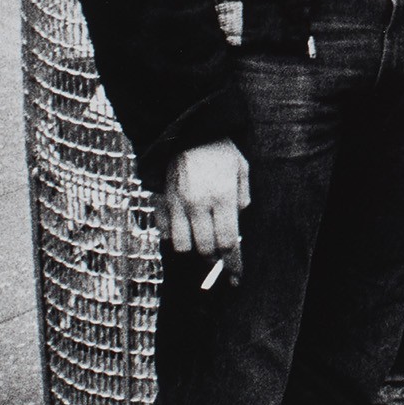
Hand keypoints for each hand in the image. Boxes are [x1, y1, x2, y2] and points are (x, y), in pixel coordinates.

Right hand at [160, 139, 249, 257]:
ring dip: (192, 249)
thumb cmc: (218, 147)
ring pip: (182, 246)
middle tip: (219, 260)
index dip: (233, 263)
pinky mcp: (160, 201)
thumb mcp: (241, 167)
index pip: (227, 242)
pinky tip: (182, 229)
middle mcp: (198, 204)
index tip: (236, 275)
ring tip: (200, 242)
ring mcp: (176, 204)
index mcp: (221, 197)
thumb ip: (243, 195)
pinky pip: (163, 231)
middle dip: (215, 259)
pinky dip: (173, 235)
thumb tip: (239, 215)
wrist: (185, 129)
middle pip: (205, 249)